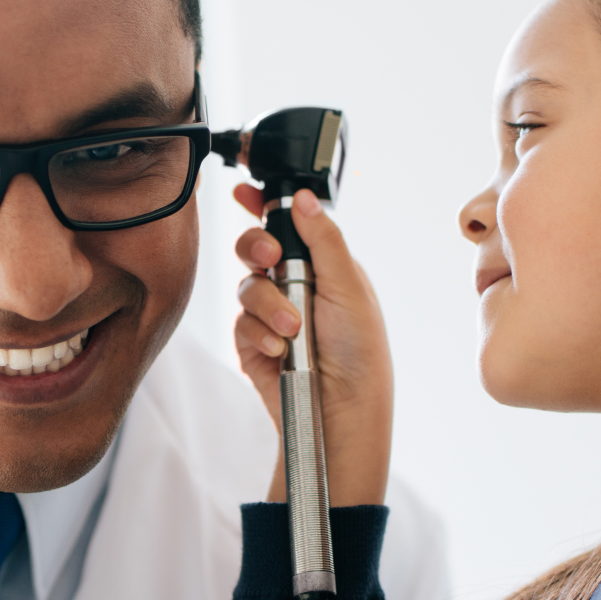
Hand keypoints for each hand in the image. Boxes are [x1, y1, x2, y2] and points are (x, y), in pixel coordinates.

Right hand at [233, 185, 391, 506]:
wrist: (342, 408)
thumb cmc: (360, 351)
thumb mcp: (349, 287)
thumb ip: (323, 240)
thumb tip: (303, 198)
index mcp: (322, 265)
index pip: (287, 225)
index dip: (263, 205)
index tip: (245, 191)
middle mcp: (293, 285)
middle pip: (254, 248)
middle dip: (256, 249)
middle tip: (270, 259)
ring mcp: (270, 314)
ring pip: (246, 286)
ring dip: (268, 305)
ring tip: (293, 330)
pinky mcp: (252, 342)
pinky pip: (240, 323)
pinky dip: (259, 333)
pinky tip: (280, 349)